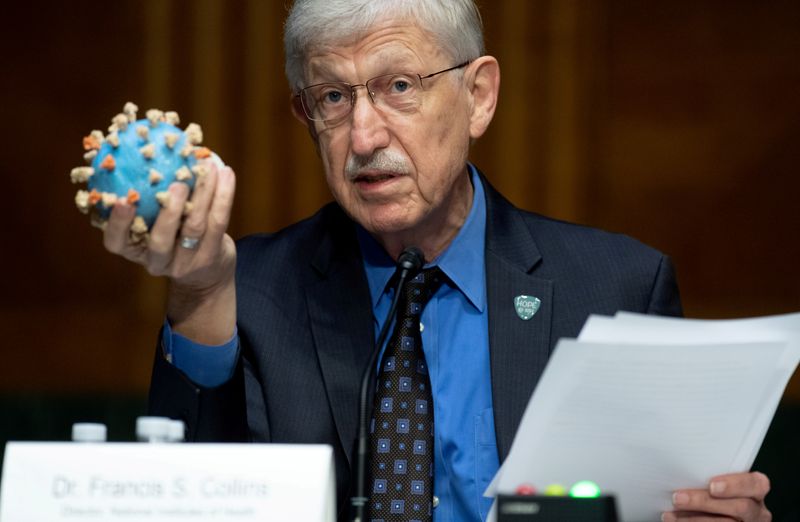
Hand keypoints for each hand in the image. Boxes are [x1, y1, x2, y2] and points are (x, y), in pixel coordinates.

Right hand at [103, 161, 236, 343]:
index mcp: (134, 249)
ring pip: (195, 228)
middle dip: (169, 212)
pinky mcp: (211, 257)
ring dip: (203, 194)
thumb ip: (145, 192)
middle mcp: (157, 261)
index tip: (120, 200)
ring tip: (207, 168)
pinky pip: (219, 222)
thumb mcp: (152, 220)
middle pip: (160, 241)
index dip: (116, 223)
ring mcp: (186, 263)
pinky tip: (226, 173)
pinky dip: (223, 195)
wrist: (206, 271)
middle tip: (176, 184)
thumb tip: (144, 139)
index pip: (116, 242)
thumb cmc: (173, 234)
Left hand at [663, 471, 770, 521]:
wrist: (717, 512)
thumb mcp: (719, 482)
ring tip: (671, 514)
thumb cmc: (715, 492)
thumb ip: (708, 476)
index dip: (735, 485)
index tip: (712, 485)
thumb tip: (680, 468)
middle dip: (705, 502)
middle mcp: (757, 511)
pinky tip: (675, 521)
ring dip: (693, 519)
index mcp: (755, 491)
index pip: (755, 484)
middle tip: (678, 498)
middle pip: (739, 507)